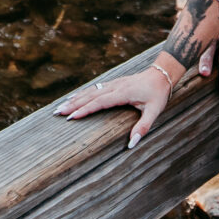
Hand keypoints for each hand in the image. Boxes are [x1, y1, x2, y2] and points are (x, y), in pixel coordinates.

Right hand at [57, 62, 174, 149]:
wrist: (161, 74)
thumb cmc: (158, 94)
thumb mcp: (154, 112)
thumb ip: (142, 128)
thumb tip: (131, 144)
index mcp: (122, 93)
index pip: (99, 102)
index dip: (85, 110)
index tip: (71, 117)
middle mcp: (114, 87)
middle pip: (89, 96)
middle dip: (73, 104)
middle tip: (57, 112)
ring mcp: (113, 84)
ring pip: (90, 91)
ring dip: (74, 98)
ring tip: (60, 106)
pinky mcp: (113, 84)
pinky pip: (94, 89)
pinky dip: (82, 93)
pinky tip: (74, 97)